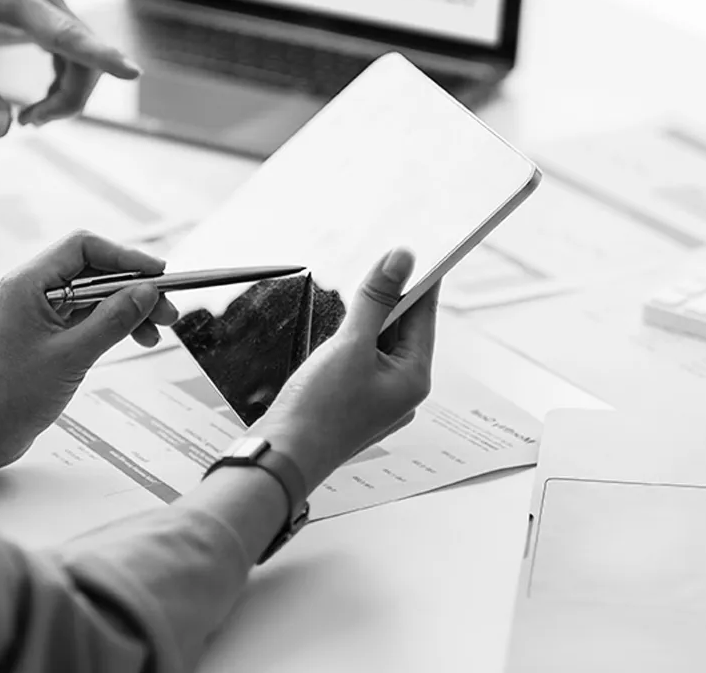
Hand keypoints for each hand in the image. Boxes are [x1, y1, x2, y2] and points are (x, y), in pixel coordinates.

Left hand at [0, 0, 140, 135]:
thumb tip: (4, 131)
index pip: (61, 32)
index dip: (97, 56)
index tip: (132, 73)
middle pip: (80, 53)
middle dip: (67, 99)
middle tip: (27, 124)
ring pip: (84, 57)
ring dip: (67, 96)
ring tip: (27, 119)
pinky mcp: (48, 11)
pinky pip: (77, 54)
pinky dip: (64, 85)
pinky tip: (36, 105)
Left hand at [0, 232, 178, 478]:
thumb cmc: (11, 396)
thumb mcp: (72, 356)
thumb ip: (113, 321)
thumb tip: (147, 292)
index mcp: (27, 284)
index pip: (83, 248)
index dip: (126, 257)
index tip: (158, 274)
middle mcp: (31, 290)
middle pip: (93, 270)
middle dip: (134, 286)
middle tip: (166, 308)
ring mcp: (38, 310)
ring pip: (95, 294)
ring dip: (128, 307)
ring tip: (157, 329)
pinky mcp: (46, 332)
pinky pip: (87, 315)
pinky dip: (114, 323)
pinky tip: (137, 337)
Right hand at [251, 249, 438, 486]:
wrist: (281, 457)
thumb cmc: (318, 411)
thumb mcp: (350, 344)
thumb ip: (376, 299)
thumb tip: (401, 259)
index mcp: (414, 378)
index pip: (425, 316)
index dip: (420, 280)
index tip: (415, 248)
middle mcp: (402, 391)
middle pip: (403, 329)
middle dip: (389, 299)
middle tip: (378, 263)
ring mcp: (379, 399)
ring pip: (380, 344)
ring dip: (368, 319)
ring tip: (356, 293)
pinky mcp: (355, 403)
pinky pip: (363, 360)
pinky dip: (353, 340)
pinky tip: (338, 331)